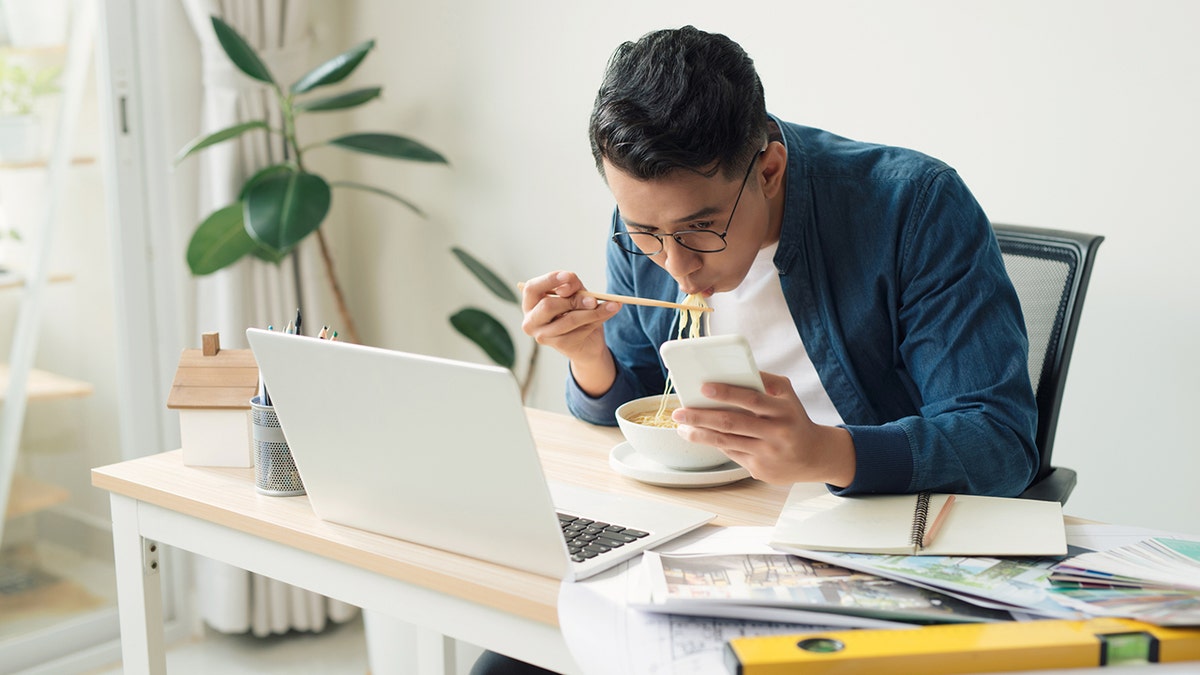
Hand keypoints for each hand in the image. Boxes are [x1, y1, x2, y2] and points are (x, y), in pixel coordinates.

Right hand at [520, 271, 620, 395]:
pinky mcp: (560, 345)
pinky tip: (610, 311)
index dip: (549, 280)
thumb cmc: (576, 311)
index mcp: (530, 303)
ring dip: (593, 312)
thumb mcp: (574, 292)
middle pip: (548, 306)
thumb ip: (571, 285)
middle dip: (574, 300)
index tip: (568, 275)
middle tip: (593, 299)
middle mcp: (531, 321)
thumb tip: (569, 288)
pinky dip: (599, 319)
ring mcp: (544, 336)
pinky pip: (581, 330)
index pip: (532, 288)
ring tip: (612, 305)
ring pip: (569, 320)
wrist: (586, 341)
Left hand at [671, 372, 856, 486]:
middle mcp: (776, 433)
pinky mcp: (760, 469)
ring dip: (700, 434)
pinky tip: (699, 436)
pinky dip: (714, 444)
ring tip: (682, 427)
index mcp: (782, 410)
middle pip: (732, 423)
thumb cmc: (794, 418)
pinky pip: (731, 453)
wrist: (815, 456)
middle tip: (679, 412)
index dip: (727, 392)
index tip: (703, 387)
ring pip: (726, 442)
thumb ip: (763, 381)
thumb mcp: (786, 395)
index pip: (751, 399)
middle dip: (701, 417)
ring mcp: (767, 454)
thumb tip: (732, 370)